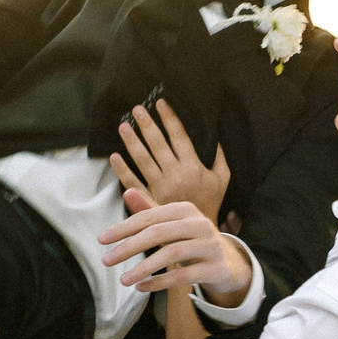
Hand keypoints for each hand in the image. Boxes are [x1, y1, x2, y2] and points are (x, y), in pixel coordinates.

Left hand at [99, 190, 253, 302]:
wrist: (228, 263)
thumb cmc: (192, 240)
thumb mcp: (172, 224)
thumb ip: (149, 211)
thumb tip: (127, 192)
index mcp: (186, 210)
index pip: (149, 217)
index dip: (124, 227)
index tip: (101, 239)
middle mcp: (199, 224)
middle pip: (159, 233)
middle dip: (129, 247)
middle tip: (107, 260)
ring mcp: (210, 245)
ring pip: (172, 254)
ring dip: (144, 268)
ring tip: (123, 280)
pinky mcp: (215, 268)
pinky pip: (184, 276)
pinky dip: (160, 282)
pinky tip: (142, 288)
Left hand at [111, 100, 230, 221]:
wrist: (199, 234)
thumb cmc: (210, 202)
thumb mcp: (222, 179)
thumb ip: (220, 157)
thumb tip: (215, 135)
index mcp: (193, 166)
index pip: (179, 136)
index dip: (169, 118)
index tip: (160, 103)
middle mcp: (175, 174)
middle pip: (158, 144)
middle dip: (147, 125)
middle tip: (137, 109)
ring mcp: (160, 186)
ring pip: (143, 160)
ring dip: (132, 142)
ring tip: (123, 126)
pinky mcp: (149, 198)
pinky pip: (133, 182)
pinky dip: (122, 169)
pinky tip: (115, 156)